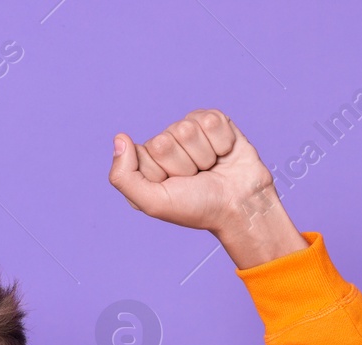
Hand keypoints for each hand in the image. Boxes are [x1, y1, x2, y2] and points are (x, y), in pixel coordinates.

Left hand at [108, 108, 306, 268]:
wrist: (241, 206)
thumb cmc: (198, 208)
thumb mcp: (154, 203)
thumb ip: (123, 177)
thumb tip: (119, 137)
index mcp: (146, 163)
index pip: (143, 153)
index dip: (161, 172)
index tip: (175, 187)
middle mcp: (166, 144)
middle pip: (165, 140)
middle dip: (184, 165)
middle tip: (196, 179)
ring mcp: (190, 131)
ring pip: (188, 129)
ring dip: (204, 155)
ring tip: (211, 169)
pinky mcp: (214, 122)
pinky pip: (211, 120)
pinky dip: (221, 142)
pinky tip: (224, 155)